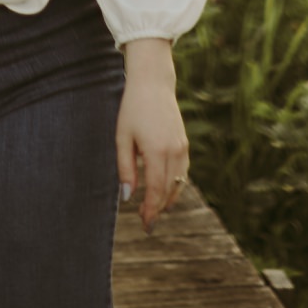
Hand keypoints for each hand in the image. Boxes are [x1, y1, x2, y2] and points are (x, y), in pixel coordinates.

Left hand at [116, 38, 188, 232]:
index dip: (151, 210)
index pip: (156, 191)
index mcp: (156, 152)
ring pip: (179, 183)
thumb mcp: (123, 138)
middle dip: (158, 208)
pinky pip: (183, 171)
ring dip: (168, 199)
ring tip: (155, 209)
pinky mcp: (184, 143)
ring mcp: (182, 147)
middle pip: (169, 191)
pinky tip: (165, 190)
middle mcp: (174, 152)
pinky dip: (175, 185)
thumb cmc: (132, 109)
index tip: (145, 224)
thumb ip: (125, 169)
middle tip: (147, 223)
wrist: (153, 83)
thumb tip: (128, 197)